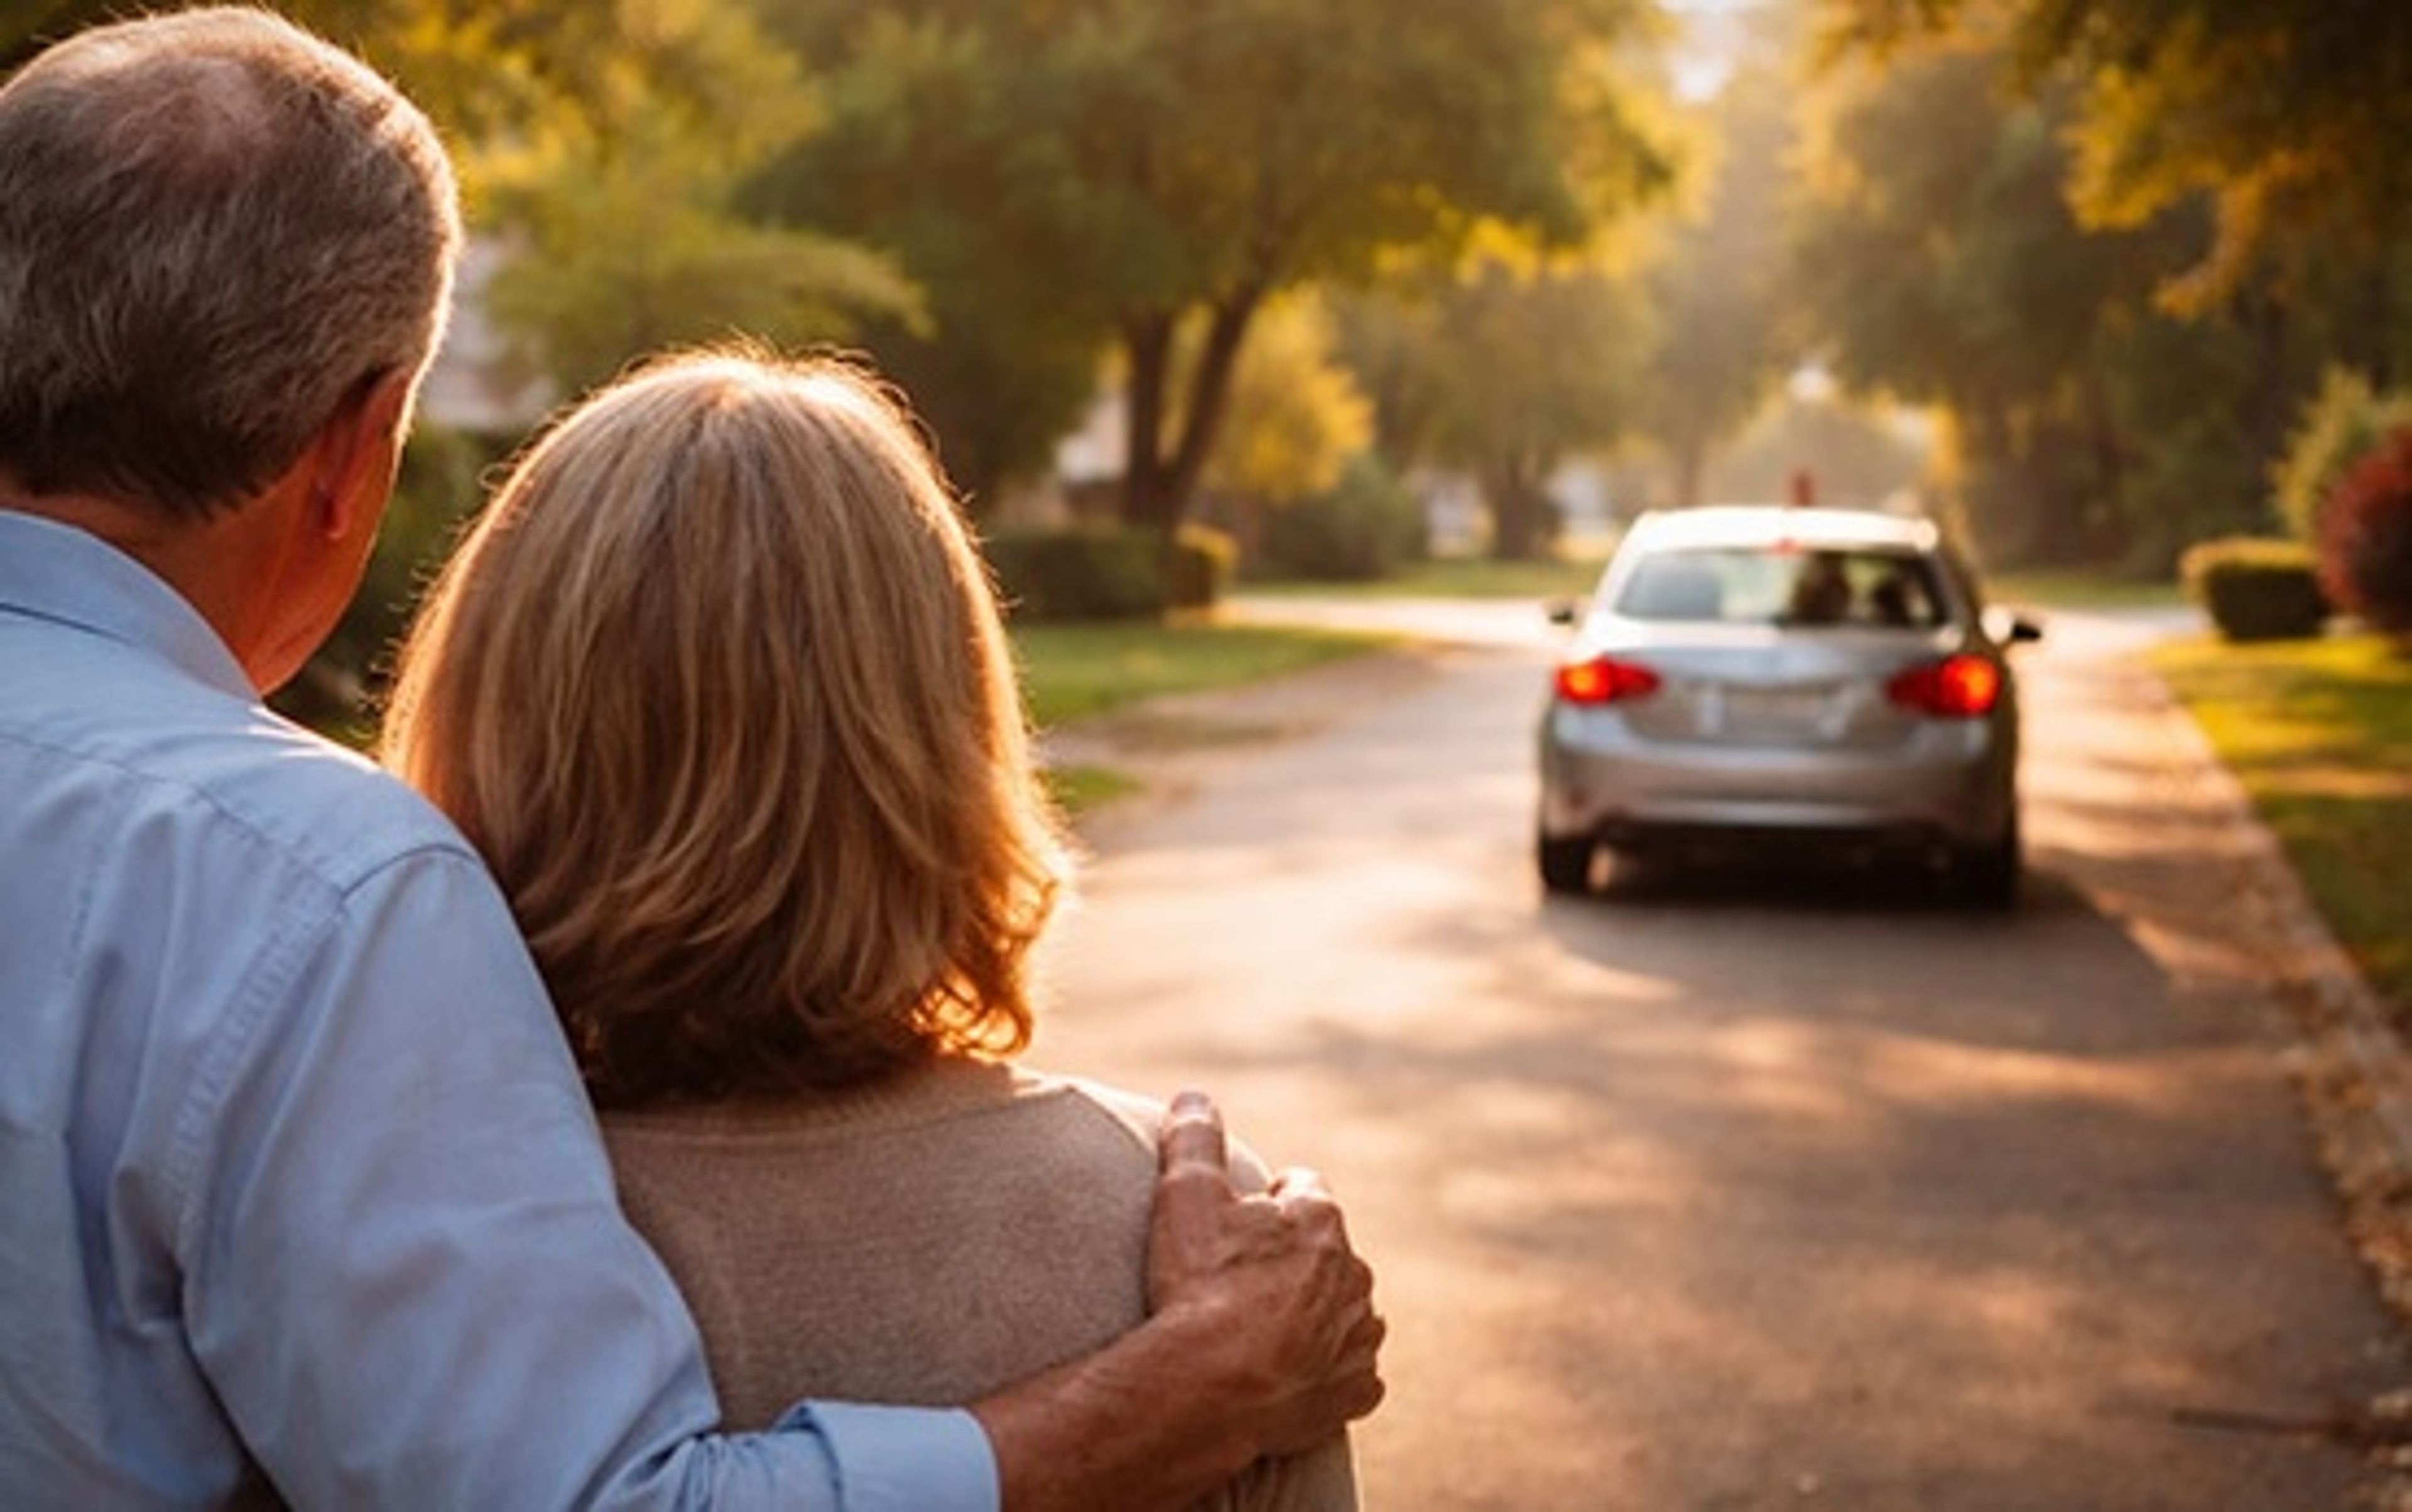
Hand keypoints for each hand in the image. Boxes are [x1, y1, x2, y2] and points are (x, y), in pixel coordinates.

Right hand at [1147, 1090, 1385, 1456]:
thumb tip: (1194, 1096)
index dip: (1270, 1202)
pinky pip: (1349, 1374)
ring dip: (1315, 1316)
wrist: (1210, 1387)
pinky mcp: (1357, 1391)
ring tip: (1263, 1332)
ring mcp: (1360, 1336)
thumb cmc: (1197, 1286)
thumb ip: (1193, 1138)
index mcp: (1321, 1220)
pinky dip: (1326, 1373)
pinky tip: (1288, 1378)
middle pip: (1327, 1254)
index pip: (1303, 1190)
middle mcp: (1355, 1274)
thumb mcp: (1185, 1195)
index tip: (1242, 1221)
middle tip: (1242, 1282)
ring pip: (1345, 1313)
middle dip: (1295, 1261)